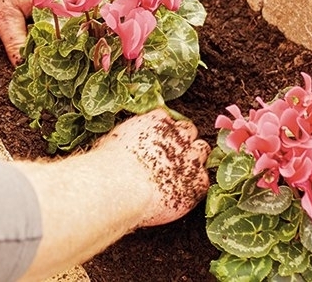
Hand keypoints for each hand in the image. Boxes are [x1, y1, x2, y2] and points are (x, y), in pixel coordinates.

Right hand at [94, 108, 210, 227]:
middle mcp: (176, 134)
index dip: (163, 131)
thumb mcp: (112, 140)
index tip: (156, 142)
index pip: (167, 117)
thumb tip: (122, 144)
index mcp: (155, 120)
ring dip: (193, 160)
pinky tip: (180, 194)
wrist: (120, 187)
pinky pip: (204, 180)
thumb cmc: (108, 165)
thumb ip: (126, 138)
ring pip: (202, 151)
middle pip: (188, 131)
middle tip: (170, 159)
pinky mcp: (198, 182)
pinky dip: (195, 186)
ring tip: (178, 175)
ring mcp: (190, 157)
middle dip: (182, 142)